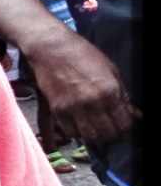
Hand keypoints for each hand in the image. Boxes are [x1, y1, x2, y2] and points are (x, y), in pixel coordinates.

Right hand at [27, 27, 139, 144]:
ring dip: (94, 134)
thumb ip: (122, 94)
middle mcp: (93, 102)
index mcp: (110, 90)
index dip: (126, 128)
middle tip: (109, 128)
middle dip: (111, 134)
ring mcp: (73, 108)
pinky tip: (79, 123)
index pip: (124, 123)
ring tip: (94, 127)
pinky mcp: (57, 110)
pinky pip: (70, 132)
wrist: (52, 49)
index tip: (124, 126)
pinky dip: (77, 131)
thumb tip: (134, 114)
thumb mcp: (111, 70)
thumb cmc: (84, 55)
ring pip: (89, 136)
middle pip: (107, 133)